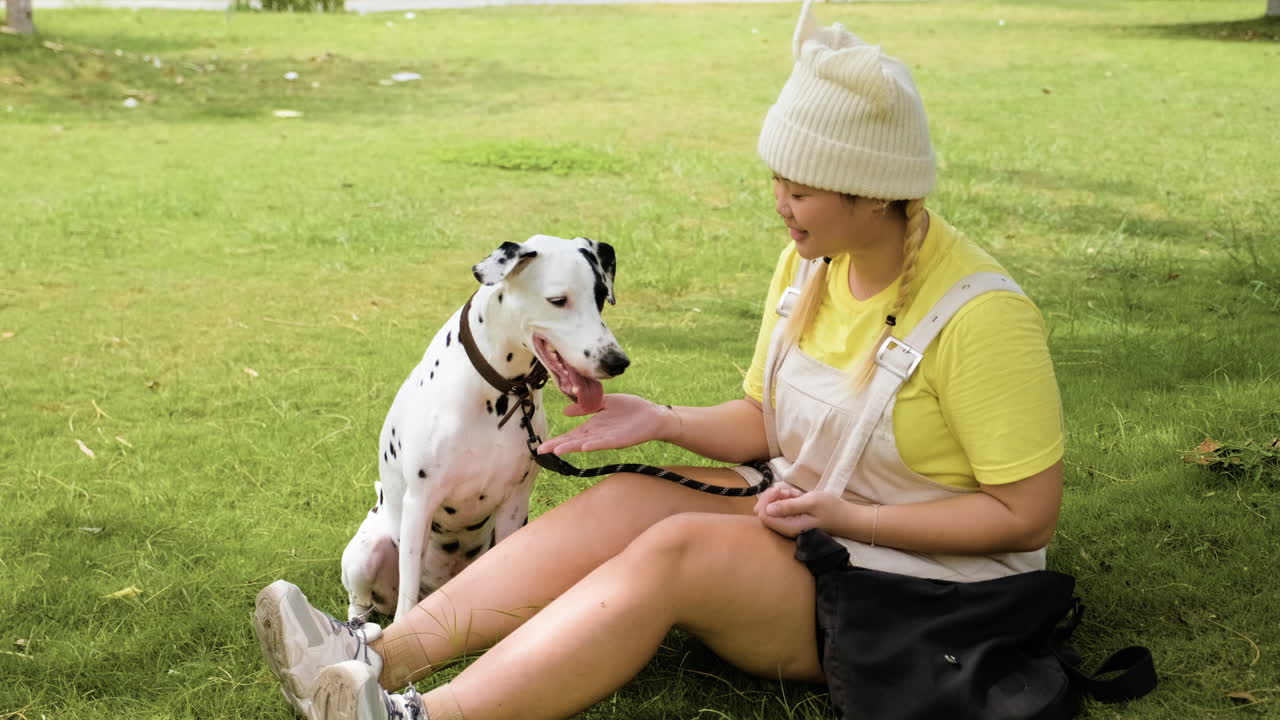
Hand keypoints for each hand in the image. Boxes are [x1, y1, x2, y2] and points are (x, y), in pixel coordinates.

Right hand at [537, 394, 674, 454]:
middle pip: (574, 441)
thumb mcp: (604, 404)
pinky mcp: (619, 439)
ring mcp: (608, 438)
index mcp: (593, 426)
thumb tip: (565, 411)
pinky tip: (583, 446)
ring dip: (572, 447)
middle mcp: (597, 435)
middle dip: (558, 445)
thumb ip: (585, 408)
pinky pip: (604, 442)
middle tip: (541, 451)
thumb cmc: (630, 409)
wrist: (652, 415)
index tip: (541, 446)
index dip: (556, 439)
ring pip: (586, 443)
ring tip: (557, 449)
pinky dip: (594, 444)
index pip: (571, 434)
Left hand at [755, 484, 849, 538]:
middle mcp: (787, 528)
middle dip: (773, 497)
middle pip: (766, 512)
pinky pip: (784, 507)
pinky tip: (799, 495)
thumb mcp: (811, 502)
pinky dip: (788, 498)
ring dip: (782, 496)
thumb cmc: (832, 509)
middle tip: (788, 490)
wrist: (848, 518)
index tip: (780, 490)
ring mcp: (790, 524)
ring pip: (774, 507)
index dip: (767, 500)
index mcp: (789, 527)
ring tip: (797, 493)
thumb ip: (789, 506)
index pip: (763, 516)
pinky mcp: (795, 519)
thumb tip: (766, 510)